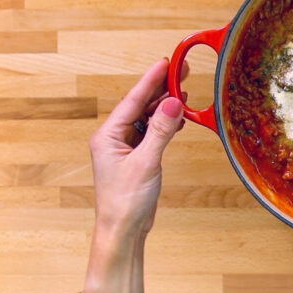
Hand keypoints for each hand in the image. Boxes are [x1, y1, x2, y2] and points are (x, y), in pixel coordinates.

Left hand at [89, 58, 186, 235]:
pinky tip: (180, 117)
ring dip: (166, 105)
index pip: (133, 100)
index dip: (151, 80)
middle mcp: (115, 137)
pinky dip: (167, 122)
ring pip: (148, 117)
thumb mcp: (146, 162)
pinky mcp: (137, 156)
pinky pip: (153, 131)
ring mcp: (126, 146)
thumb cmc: (125, 201)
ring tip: (184, 90)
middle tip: (182, 70)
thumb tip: (174, 103)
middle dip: (162, 88)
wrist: (123, 230)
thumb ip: (160, 131)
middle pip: (140, 105)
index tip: (167, 62)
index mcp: (108, 135)